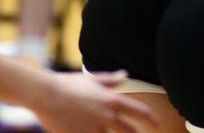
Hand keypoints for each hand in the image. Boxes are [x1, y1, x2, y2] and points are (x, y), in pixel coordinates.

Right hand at [30, 70, 157, 132]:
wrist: (45, 95)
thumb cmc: (68, 84)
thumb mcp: (92, 79)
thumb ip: (111, 80)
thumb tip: (125, 75)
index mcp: (111, 100)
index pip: (138, 111)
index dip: (151, 118)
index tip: (158, 124)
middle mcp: (105, 116)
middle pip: (128, 132)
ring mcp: (92, 129)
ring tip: (105, 130)